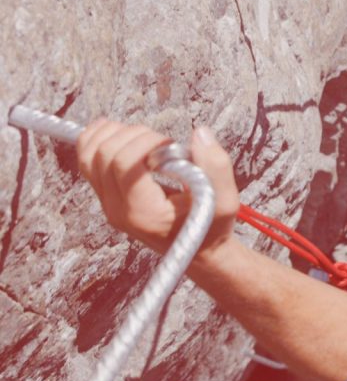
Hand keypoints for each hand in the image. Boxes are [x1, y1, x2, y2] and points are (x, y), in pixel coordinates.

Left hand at [77, 120, 241, 256]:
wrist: (198, 251)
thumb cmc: (211, 227)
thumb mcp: (224, 200)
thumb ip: (216, 166)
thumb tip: (200, 133)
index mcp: (144, 212)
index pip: (124, 164)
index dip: (146, 142)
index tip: (172, 144)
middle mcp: (118, 209)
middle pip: (103, 155)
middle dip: (132, 135)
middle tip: (160, 141)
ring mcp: (108, 204)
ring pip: (88, 156)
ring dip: (111, 134)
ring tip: (141, 133)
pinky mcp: (107, 197)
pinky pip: (88, 163)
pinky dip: (97, 140)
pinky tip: (113, 128)